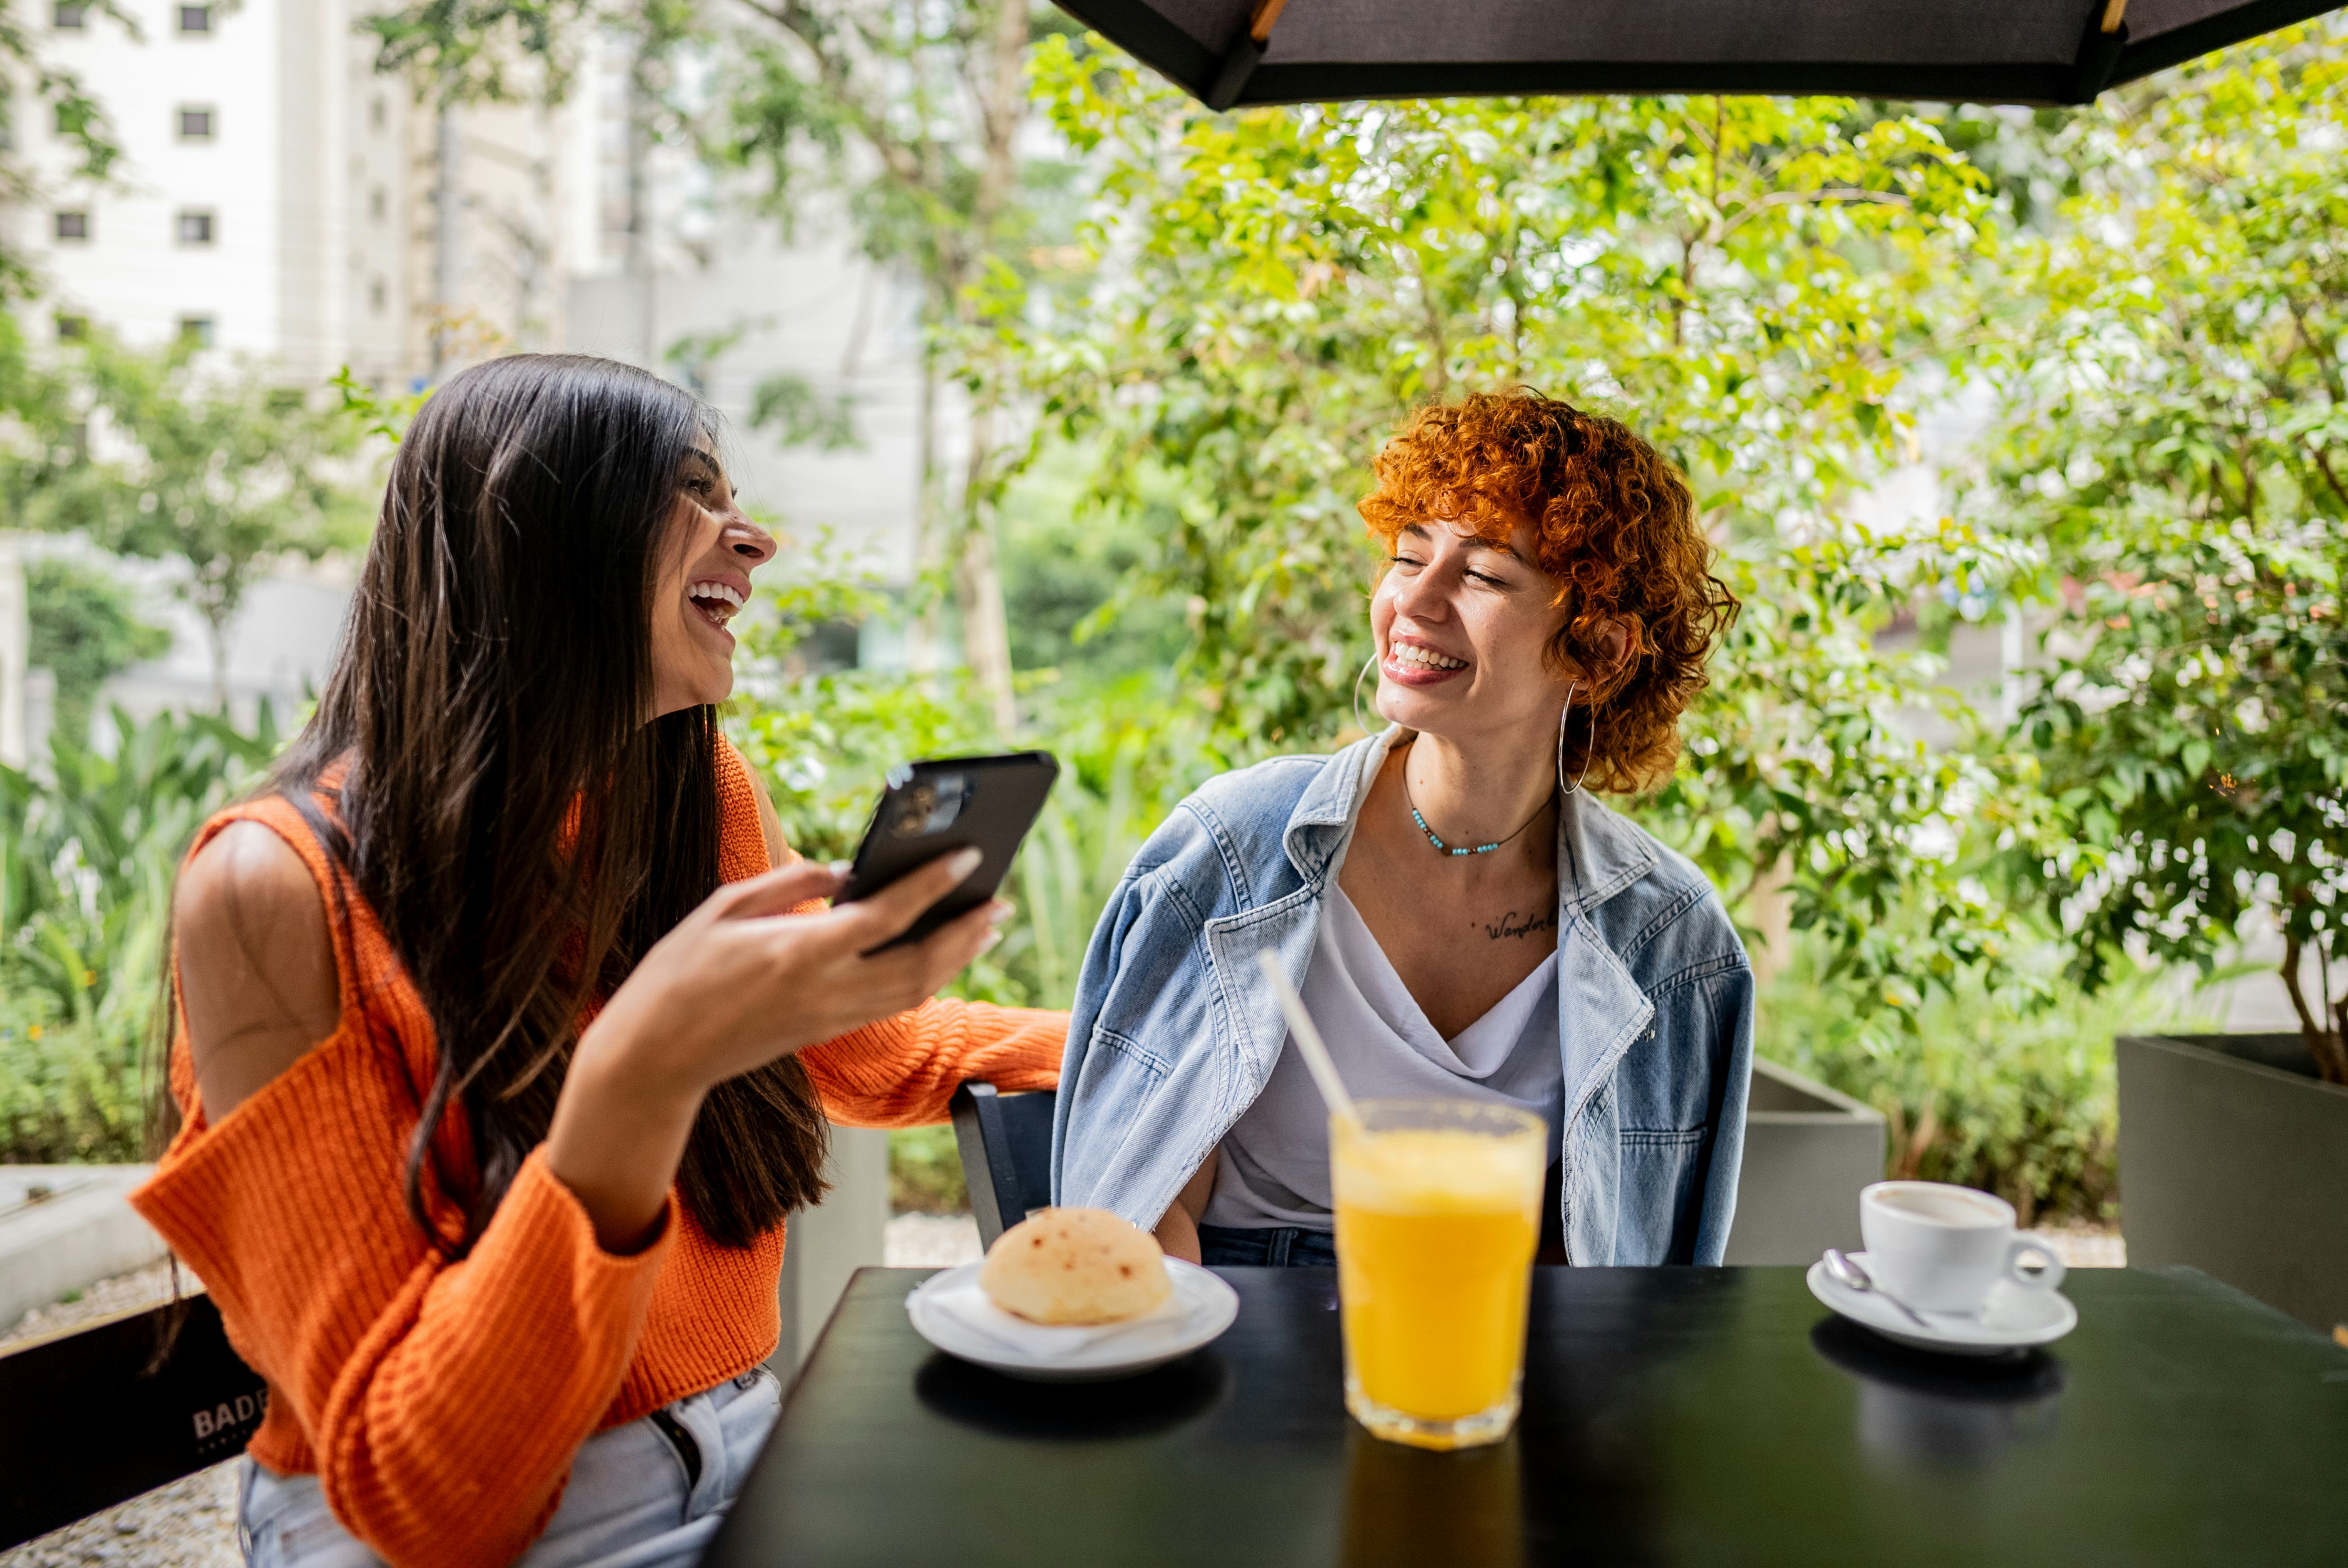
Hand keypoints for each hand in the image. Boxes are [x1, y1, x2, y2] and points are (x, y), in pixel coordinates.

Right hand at [548, 848, 1001, 1250]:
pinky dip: (925, 978)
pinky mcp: (825, 1033)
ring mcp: (828, 1018)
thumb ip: (792, 883)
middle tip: (1001, 900)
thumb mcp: (724, 908)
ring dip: (956, 958)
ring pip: (914, 990)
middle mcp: (825, 990)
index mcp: (799, 952)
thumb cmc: (679, 973)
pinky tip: (939, 955)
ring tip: (985, 924)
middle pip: (919, 963)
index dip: (932, 885)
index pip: (886, 915)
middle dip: (966, 932)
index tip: (967, 856)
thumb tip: (848, 871)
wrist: (655, 1057)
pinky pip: (891, 1004)